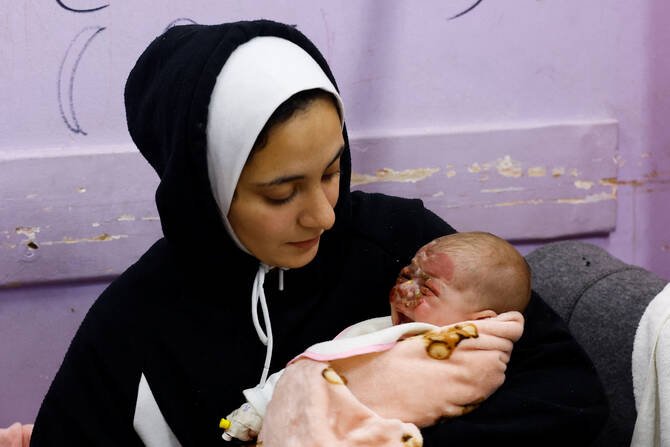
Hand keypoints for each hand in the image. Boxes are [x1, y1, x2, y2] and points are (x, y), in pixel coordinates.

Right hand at [330, 311, 523, 426]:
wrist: (382, 390)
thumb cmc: (398, 358)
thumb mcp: (427, 332)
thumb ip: (459, 329)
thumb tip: (486, 323)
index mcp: (468, 334)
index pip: (511, 327)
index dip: (509, 323)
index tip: (502, 321)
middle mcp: (481, 358)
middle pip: (507, 346)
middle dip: (496, 342)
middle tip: (470, 341)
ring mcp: (481, 382)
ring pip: (501, 367)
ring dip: (490, 361)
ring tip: (461, 360)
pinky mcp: (474, 401)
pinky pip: (490, 385)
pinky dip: (482, 379)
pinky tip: (460, 376)